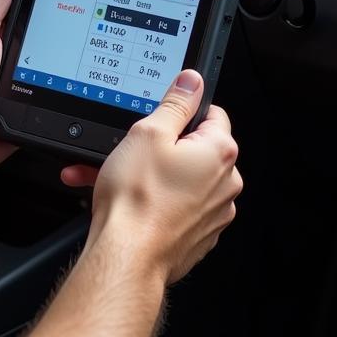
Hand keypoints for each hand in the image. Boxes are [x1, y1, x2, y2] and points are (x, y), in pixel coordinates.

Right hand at [63, 70, 241, 283]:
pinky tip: (123, 197)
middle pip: (193, 148)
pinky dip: (152, 198)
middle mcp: (226, 183)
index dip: (180, 111)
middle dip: (157, 146)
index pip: (211, 113)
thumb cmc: (137, 198)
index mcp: (220, 152)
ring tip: (110, 175)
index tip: (158, 117)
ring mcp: (214, 213)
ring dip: (147, 173)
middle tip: (126, 148)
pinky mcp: (198, 235)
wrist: (127, 255)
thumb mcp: (148, 132)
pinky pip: (175, 205)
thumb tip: (192, 81)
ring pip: (179, 179)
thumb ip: (175, 103)